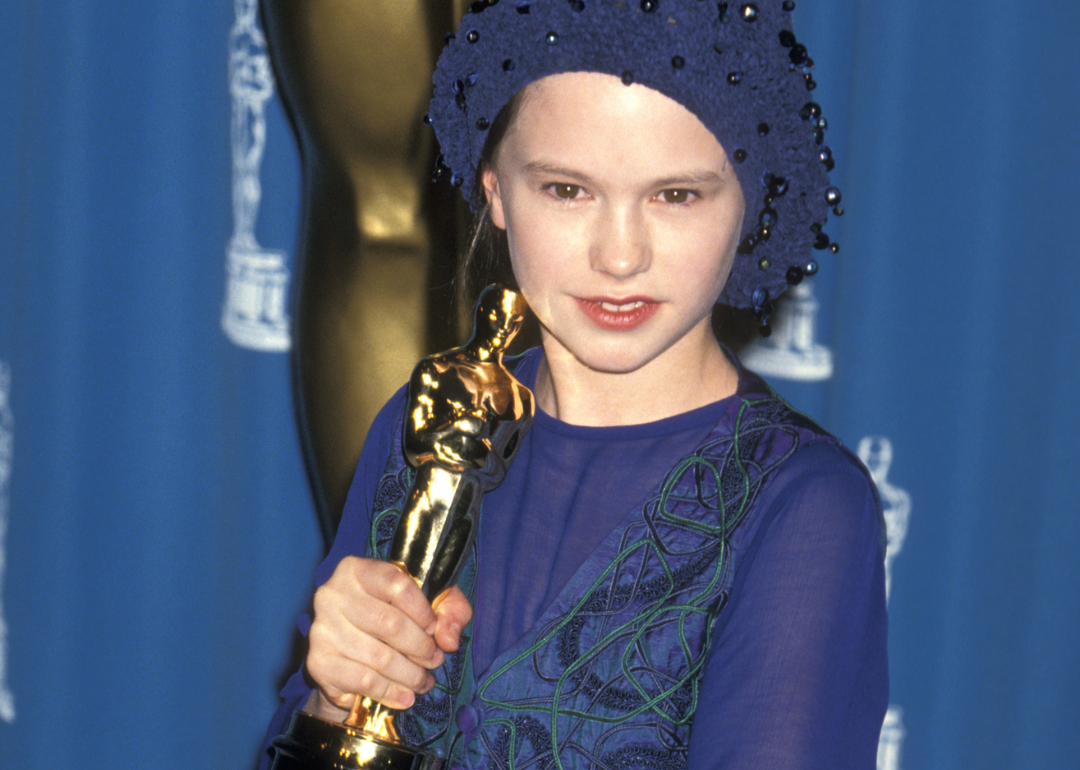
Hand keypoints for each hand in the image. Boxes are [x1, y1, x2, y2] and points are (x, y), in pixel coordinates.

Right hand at [304, 556, 472, 713]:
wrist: (350, 654)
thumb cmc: (393, 617)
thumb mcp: (429, 601)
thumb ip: (450, 609)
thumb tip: (448, 638)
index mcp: (357, 570)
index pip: (396, 584)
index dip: (422, 610)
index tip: (434, 628)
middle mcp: (332, 594)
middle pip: (389, 623)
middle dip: (421, 648)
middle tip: (435, 660)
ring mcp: (322, 629)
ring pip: (379, 657)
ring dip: (410, 675)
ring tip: (424, 681)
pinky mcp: (319, 663)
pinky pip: (364, 681)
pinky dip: (390, 692)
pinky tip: (406, 696)